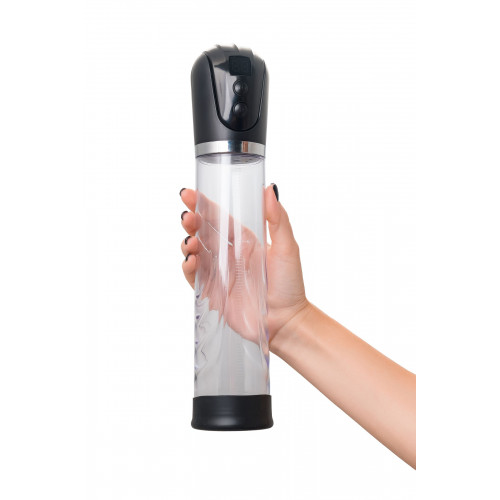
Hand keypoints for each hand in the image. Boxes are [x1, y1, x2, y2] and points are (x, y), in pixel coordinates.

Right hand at [180, 184, 308, 348]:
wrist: (286, 321)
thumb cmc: (290, 285)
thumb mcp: (287, 248)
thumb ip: (278, 219)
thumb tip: (269, 189)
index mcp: (245, 241)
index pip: (220, 218)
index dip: (203, 205)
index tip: (189, 194)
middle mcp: (229, 255)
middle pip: (203, 233)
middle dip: (191, 222)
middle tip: (187, 216)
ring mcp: (220, 273)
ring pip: (195, 252)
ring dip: (188, 243)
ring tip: (190, 242)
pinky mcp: (213, 292)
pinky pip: (194, 277)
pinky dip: (188, 267)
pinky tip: (192, 261)